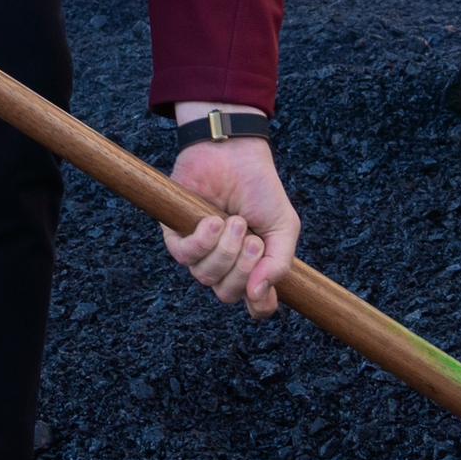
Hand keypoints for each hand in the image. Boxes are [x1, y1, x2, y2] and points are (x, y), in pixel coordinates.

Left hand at [162, 125, 303, 316]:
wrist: (235, 154)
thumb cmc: (260, 189)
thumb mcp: (283, 227)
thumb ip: (279, 263)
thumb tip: (258, 295)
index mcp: (252, 265)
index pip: (254, 303)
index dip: (260, 305)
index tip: (263, 292)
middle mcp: (224, 264)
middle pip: (227, 293)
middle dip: (243, 268)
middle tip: (253, 240)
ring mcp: (200, 252)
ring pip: (206, 276)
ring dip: (224, 250)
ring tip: (234, 221)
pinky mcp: (176, 236)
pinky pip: (185, 256)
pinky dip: (202, 240)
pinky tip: (212, 220)